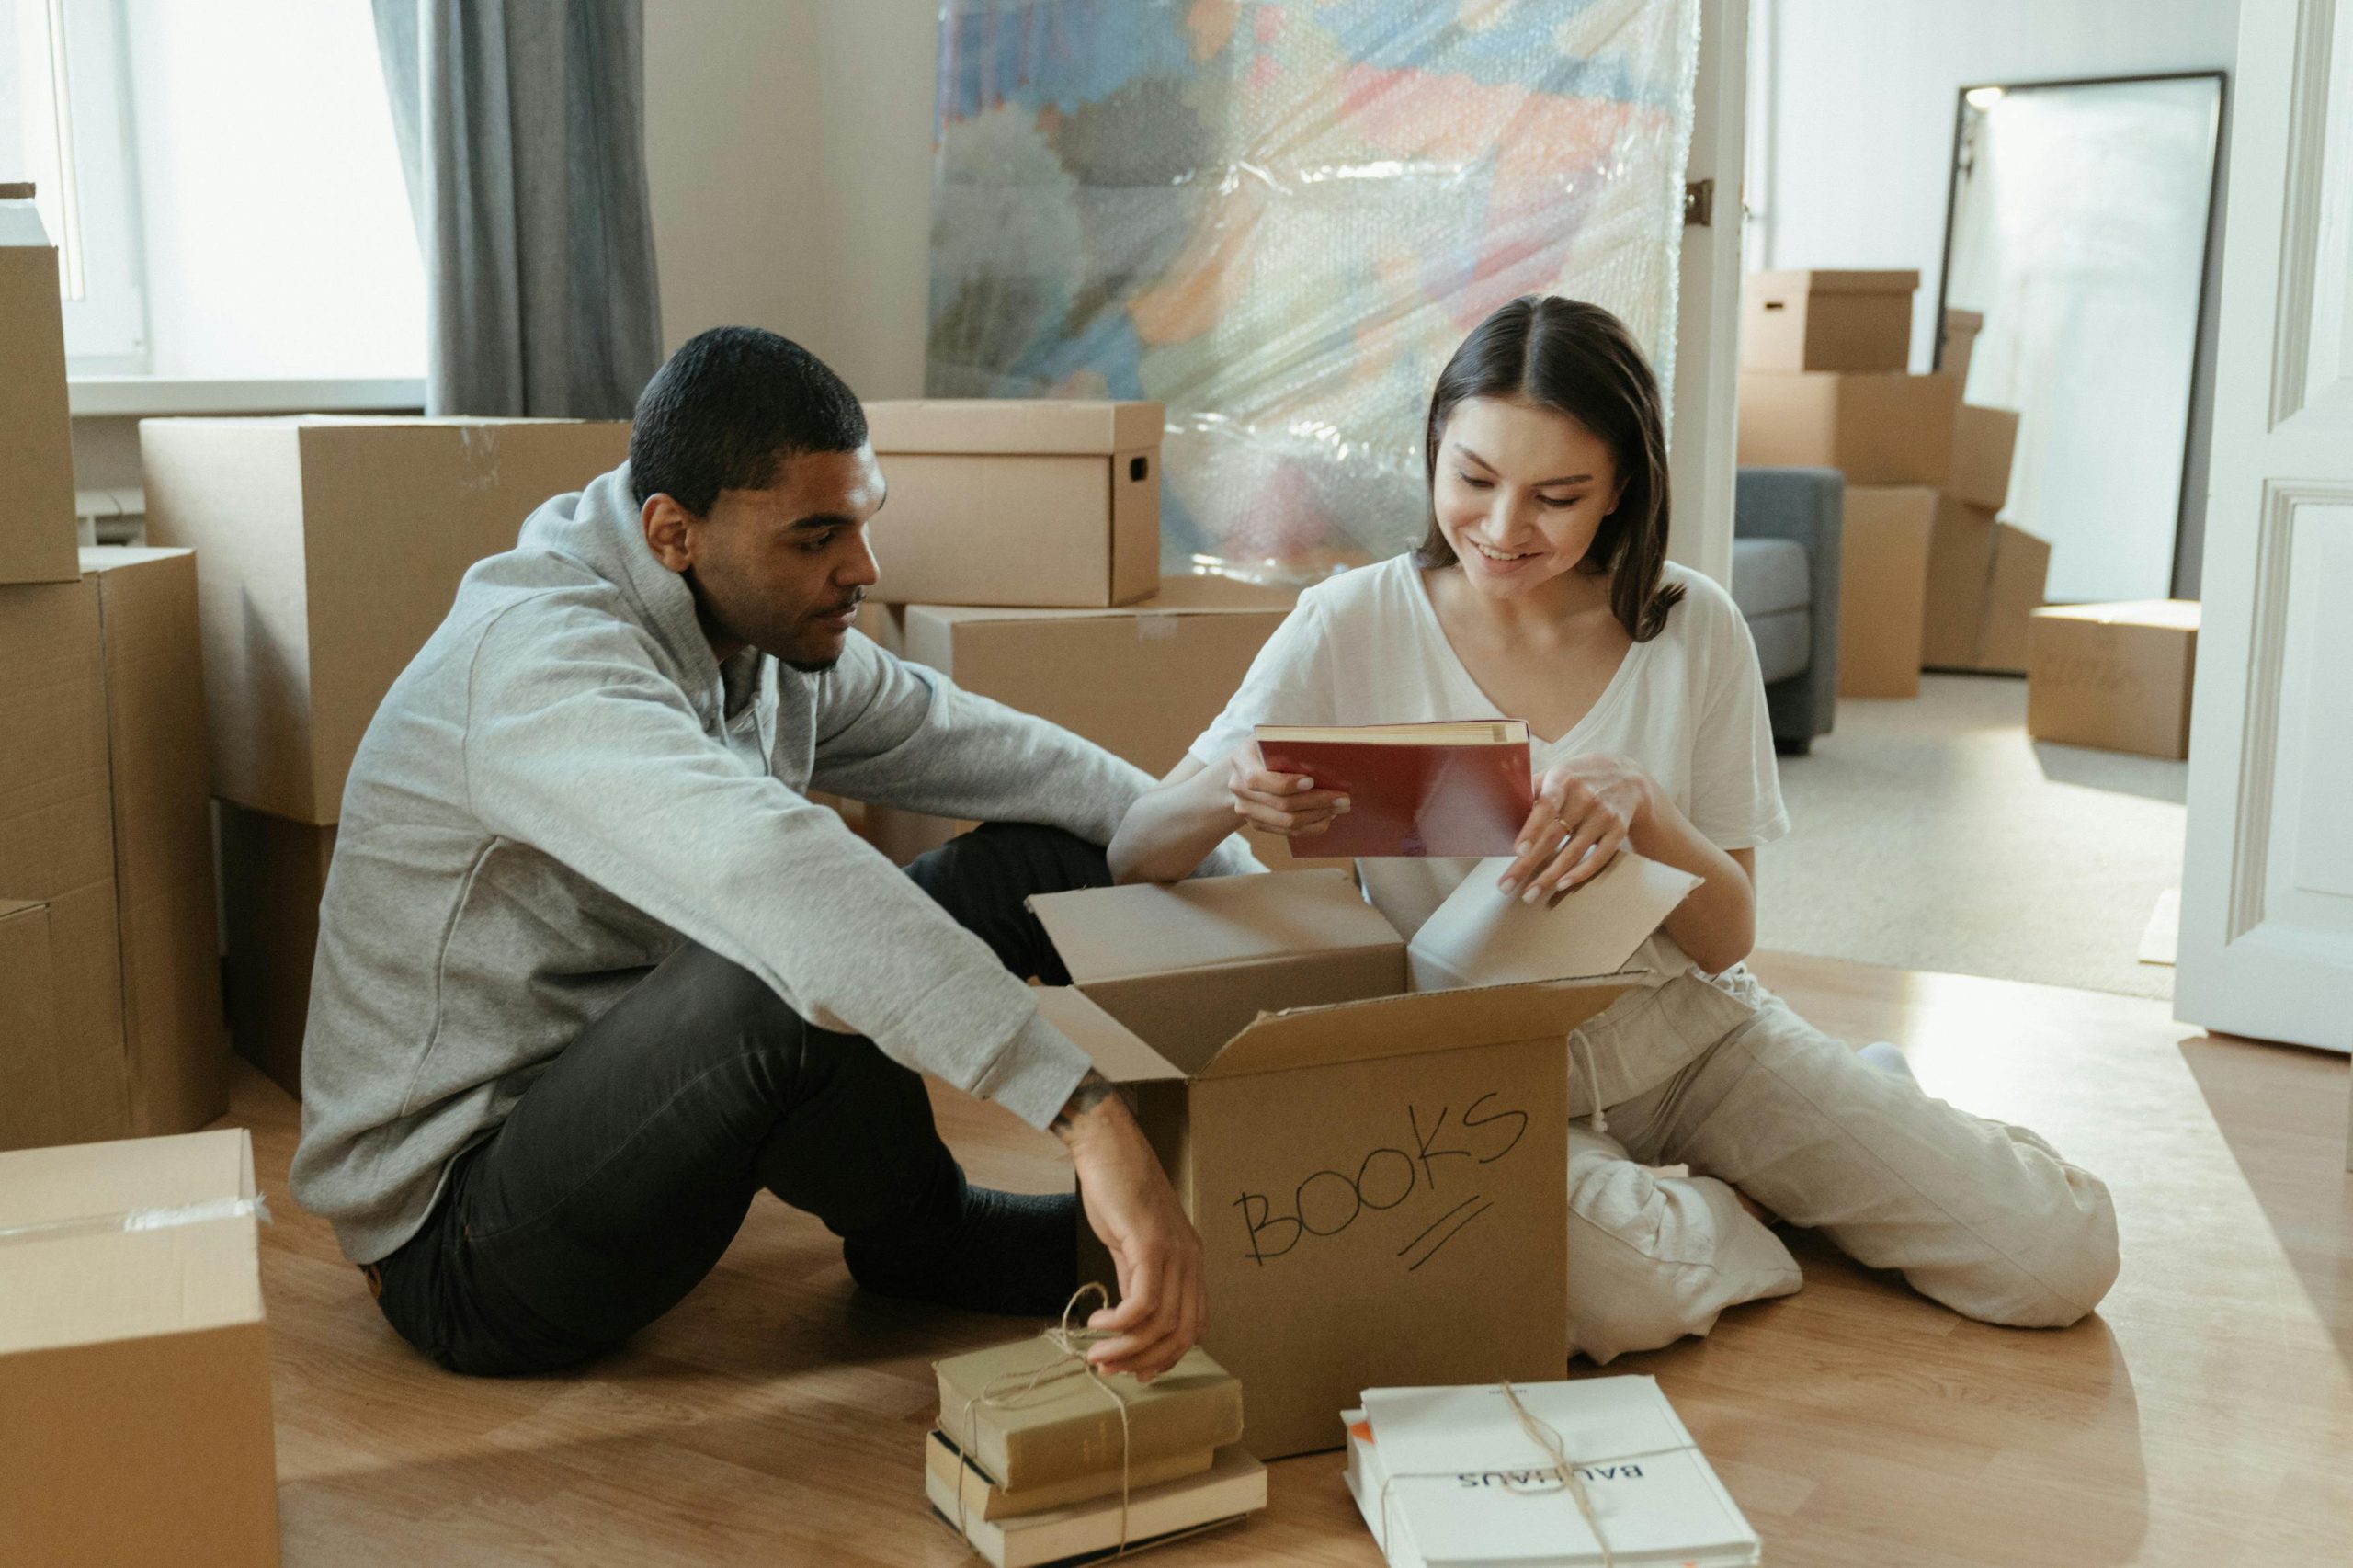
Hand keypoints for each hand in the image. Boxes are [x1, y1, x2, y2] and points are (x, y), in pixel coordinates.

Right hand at [1053, 1076, 1205, 1379]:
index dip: (1167, 1356)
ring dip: (1125, 1348)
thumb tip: (1128, 1320)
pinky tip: (1097, 1321)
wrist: (1107, 1147)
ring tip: (1096, 1353)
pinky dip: (1119, 1322)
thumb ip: (1135, 1279)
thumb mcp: (1131, 1244)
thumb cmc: (1117, 1191)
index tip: (1134, 1371)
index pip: (1193, 1326)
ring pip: (1161, 1323)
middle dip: (1144, 1361)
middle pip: (1181, 1333)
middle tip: (1108, 1368)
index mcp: (1191, 1261)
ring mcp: (1174, 1252)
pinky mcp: (1151, 1244)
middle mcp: (1191, 1260)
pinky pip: (1142, 1302)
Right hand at [1222, 743, 1350, 838]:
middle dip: (1316, 802)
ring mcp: (1247, 810)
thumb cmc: (1266, 747)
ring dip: (1318, 816)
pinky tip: (1327, 816)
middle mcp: (1239, 789)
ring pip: (1287, 823)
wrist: (1243, 769)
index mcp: (1241, 762)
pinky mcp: (1258, 824)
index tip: (1312, 781)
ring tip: (1340, 808)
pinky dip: (1311, 826)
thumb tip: (1327, 751)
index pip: (1259, 780)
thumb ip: (1290, 744)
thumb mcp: (1272, 737)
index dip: (1286, 783)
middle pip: (1281, 804)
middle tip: (1343, 799)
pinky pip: (1288, 832)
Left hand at [1498, 753, 1653, 905]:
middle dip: (1527, 863)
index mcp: (1564, 779)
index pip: (1546, 805)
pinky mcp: (1618, 830)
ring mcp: (1604, 815)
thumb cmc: (1579, 778)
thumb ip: (1532, 789)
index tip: (1517, 851)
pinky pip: (1599, 857)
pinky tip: (1561, 885)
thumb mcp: (1557, 773)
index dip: (1532, 829)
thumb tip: (1500, 808)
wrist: (1628, 777)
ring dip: (1550, 876)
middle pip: (1553, 835)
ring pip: (1574, 851)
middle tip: (1506, 886)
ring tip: (1529, 894)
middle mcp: (1586, 797)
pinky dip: (1580, 873)